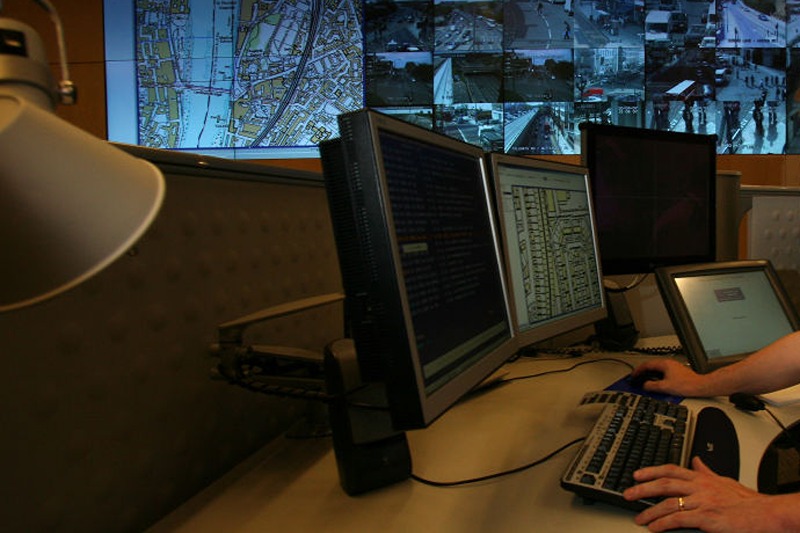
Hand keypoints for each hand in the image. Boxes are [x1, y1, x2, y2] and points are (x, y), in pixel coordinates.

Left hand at [623, 457, 780, 531]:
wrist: (764, 514)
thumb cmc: (747, 501)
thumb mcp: (724, 480)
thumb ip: (707, 471)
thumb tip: (696, 460)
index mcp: (701, 478)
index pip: (670, 470)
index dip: (651, 471)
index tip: (637, 474)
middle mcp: (699, 487)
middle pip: (663, 484)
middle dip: (643, 489)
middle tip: (628, 494)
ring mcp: (702, 502)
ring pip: (668, 503)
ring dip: (650, 512)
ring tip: (639, 518)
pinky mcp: (706, 518)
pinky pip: (678, 520)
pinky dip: (663, 524)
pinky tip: (654, 528)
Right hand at [630, 359, 707, 396]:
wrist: (701, 387)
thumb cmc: (687, 385)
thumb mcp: (665, 387)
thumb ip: (652, 386)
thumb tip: (645, 385)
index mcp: (664, 364)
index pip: (647, 365)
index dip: (638, 370)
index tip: (633, 375)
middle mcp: (669, 363)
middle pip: (652, 365)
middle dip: (643, 372)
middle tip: (637, 377)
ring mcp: (674, 367)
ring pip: (657, 369)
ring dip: (650, 374)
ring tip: (645, 380)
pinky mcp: (677, 372)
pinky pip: (663, 372)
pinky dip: (657, 376)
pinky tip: (657, 383)